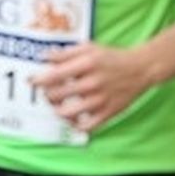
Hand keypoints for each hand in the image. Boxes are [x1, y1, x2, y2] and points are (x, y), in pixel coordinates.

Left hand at [32, 43, 150, 132]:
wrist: (142, 68)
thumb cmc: (113, 58)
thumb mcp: (90, 48)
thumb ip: (66, 53)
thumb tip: (44, 57)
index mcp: (88, 64)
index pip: (54, 75)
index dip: (38, 80)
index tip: (32, 81)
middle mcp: (93, 82)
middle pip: (56, 95)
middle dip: (47, 95)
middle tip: (50, 92)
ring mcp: (101, 99)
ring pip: (66, 113)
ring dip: (57, 110)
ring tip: (59, 105)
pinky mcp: (108, 112)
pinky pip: (85, 126)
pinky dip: (75, 125)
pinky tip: (75, 117)